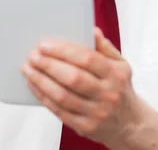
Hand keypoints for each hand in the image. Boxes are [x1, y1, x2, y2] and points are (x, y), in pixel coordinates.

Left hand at [22, 28, 143, 146]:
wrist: (129, 124)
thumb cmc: (120, 89)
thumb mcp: (121, 66)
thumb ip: (106, 48)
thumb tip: (92, 31)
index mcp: (116, 74)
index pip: (88, 59)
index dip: (64, 51)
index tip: (45, 45)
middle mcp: (107, 94)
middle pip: (74, 78)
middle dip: (49, 65)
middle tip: (34, 56)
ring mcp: (96, 112)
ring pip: (63, 96)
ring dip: (42, 81)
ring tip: (28, 69)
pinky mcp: (85, 126)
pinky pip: (60, 111)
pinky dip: (44, 97)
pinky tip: (35, 86)